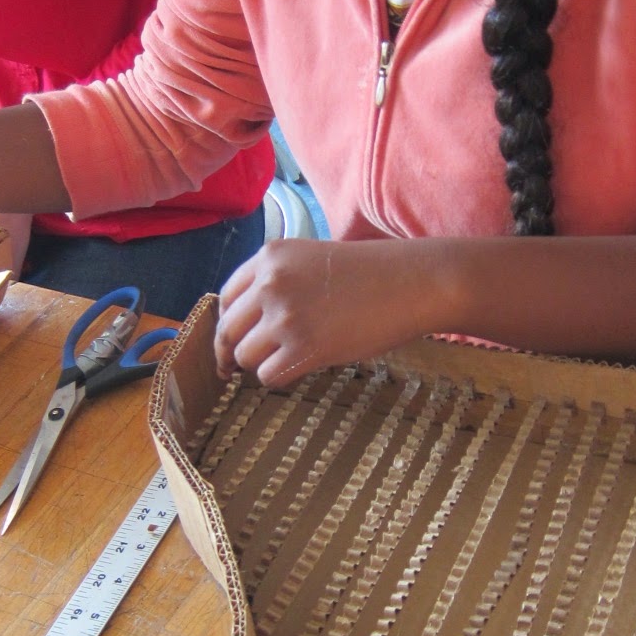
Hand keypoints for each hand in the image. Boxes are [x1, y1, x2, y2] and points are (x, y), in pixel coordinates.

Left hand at [214, 238, 450, 387]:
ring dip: (260, 364)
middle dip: (232, 352)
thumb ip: (276, 281)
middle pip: (229, 330)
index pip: (226, 298)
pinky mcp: (304, 347)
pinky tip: (298, 369)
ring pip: (245, 356)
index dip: (228, 324)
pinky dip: (279, 378)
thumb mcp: (310, 260)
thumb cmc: (368, 274)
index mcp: (269, 257)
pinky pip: (268, 376)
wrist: (409, 283)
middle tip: (235, 369)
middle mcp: (270, 284)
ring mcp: (285, 316)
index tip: (232, 340)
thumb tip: (246, 322)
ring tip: (284, 360)